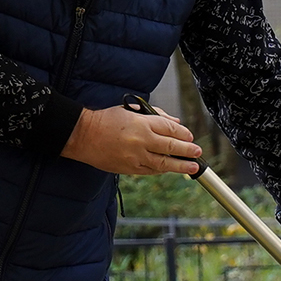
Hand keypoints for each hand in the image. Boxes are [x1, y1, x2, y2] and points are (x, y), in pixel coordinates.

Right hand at [63, 106, 201, 175]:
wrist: (83, 136)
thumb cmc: (106, 120)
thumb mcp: (131, 110)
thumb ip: (155, 116)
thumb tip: (174, 122)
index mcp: (142, 124)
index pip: (170, 129)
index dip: (183, 133)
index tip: (190, 136)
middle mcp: (141, 141)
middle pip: (171, 147)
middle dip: (187, 151)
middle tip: (197, 153)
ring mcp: (136, 157)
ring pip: (164, 163)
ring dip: (180, 166)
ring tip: (192, 167)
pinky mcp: (129, 168)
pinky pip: (150, 171)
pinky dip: (162, 170)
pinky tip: (169, 169)